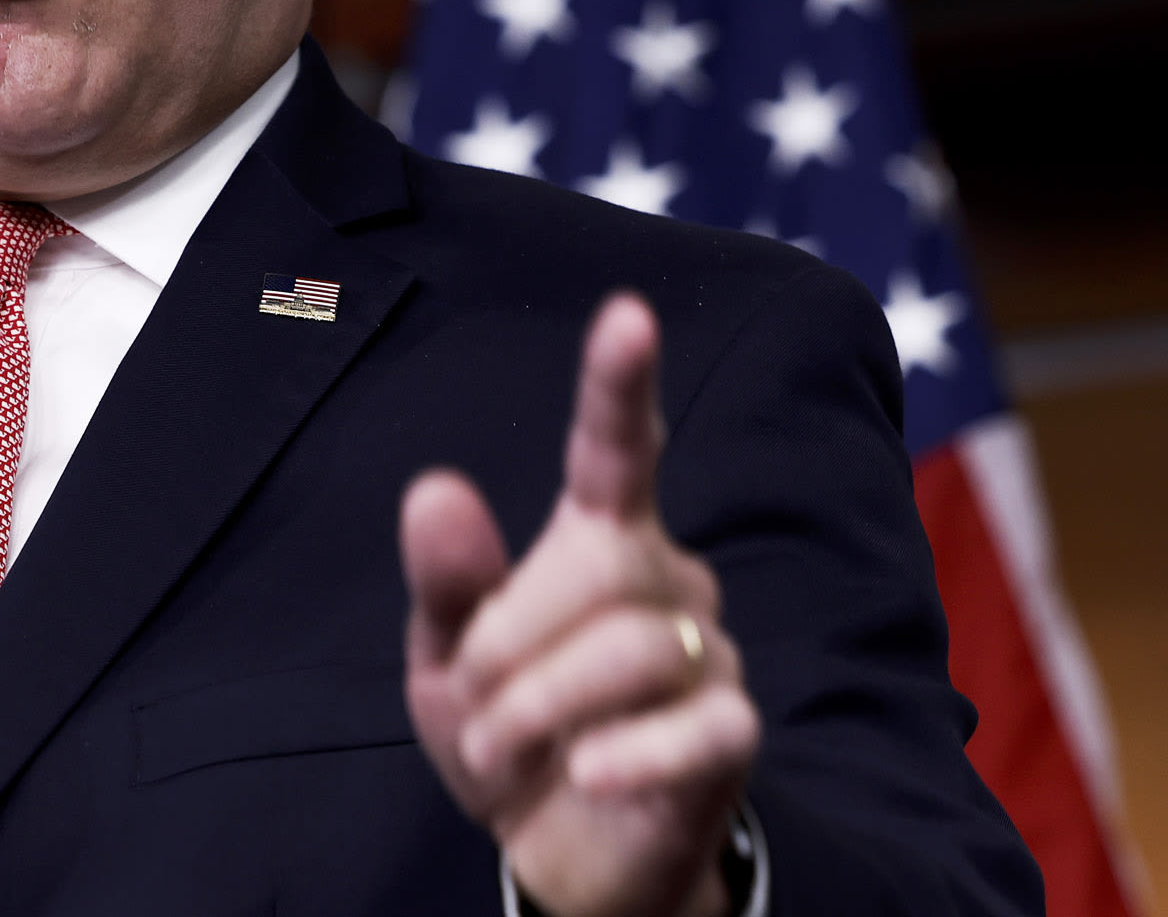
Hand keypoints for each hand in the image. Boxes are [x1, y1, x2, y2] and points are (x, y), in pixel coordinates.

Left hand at [401, 293, 758, 916]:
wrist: (561, 851)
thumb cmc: (507, 728)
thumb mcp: (448, 656)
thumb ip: (448, 578)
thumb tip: (435, 487)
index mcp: (598, 537)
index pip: (618, 447)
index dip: (620, 384)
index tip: (627, 315)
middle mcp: (666, 578)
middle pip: (603, 565)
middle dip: (514, 639)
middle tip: (473, 704)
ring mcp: (709, 655)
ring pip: (635, 647)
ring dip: (541, 707)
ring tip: (501, 751)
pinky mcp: (732, 734)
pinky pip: (696, 728)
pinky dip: (625, 755)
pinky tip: (586, 774)